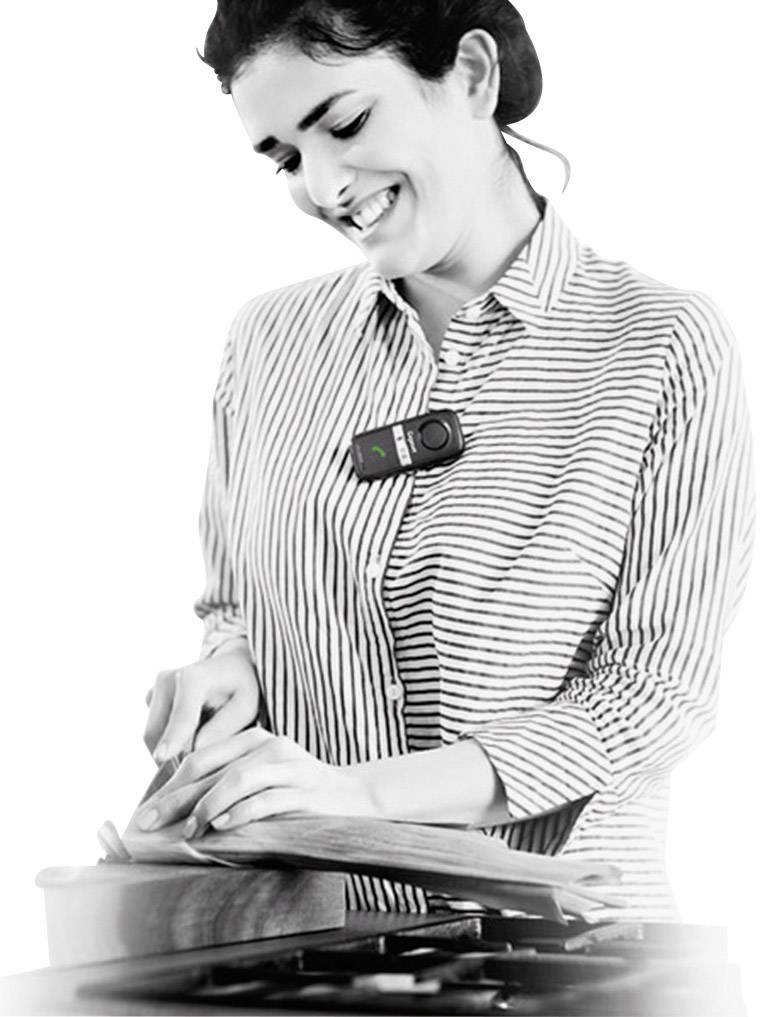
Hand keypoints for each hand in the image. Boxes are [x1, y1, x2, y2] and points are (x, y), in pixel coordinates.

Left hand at [134, 728, 373, 835]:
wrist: (355, 796)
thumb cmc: (300, 794)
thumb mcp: (264, 780)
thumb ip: (230, 785)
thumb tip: (180, 813)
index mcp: (254, 739)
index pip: (201, 758)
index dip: (169, 786)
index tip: (146, 812)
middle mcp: (269, 746)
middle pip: (211, 769)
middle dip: (176, 799)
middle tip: (149, 824)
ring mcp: (287, 766)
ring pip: (236, 780)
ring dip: (206, 807)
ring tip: (188, 832)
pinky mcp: (303, 789)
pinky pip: (265, 799)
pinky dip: (239, 813)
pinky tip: (221, 826)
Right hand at [143, 640, 259, 762]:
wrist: (230, 666)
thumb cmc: (242, 688)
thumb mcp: (246, 707)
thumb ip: (222, 728)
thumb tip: (195, 750)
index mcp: (193, 679)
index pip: (181, 716)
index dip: (172, 738)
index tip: (161, 757)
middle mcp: (166, 680)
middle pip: (157, 732)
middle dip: (173, 756)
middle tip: (202, 767)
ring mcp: (155, 689)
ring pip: (152, 736)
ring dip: (171, 751)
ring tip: (202, 746)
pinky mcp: (150, 700)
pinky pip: (154, 732)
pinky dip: (168, 743)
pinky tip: (192, 736)